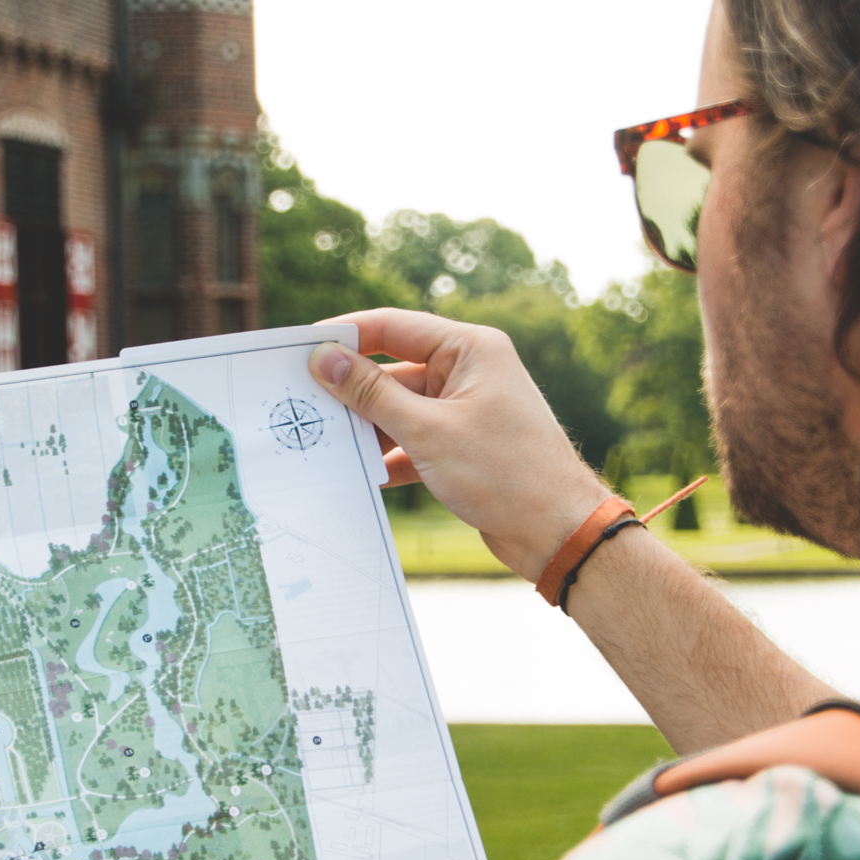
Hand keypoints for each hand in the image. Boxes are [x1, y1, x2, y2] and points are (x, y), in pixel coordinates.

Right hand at [309, 308, 605, 580]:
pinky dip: (388, 455)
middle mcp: (469, 371)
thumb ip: (371, 393)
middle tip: (301, 403)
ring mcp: (466, 410)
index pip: (393, 326)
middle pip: (392, 369)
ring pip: (399, 409)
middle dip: (351, 390)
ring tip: (323, 443)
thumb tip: (324, 359)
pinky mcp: (462, 446)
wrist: (559, 533)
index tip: (300, 349)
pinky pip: (413, 439)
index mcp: (470, 349)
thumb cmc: (507, 473)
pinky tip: (359, 474)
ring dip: (367, 428)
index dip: (345, 335)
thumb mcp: (428, 431)